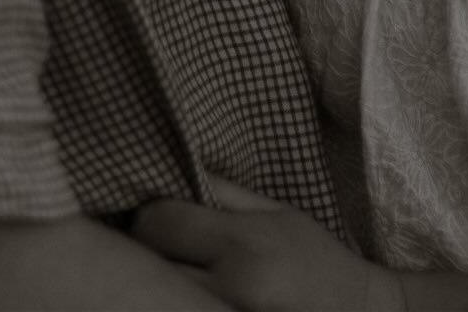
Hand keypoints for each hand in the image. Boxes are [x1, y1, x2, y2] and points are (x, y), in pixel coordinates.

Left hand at [132, 179, 406, 311]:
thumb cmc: (318, 262)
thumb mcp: (279, 214)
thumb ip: (226, 194)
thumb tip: (177, 169)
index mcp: (242, 244)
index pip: (160, 222)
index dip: (150, 215)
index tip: (158, 215)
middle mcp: (229, 287)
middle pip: (150, 263)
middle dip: (149, 250)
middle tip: (158, 244)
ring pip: (163, 292)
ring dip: (161, 277)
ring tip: (173, 266)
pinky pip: (182, 309)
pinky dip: (178, 300)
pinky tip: (185, 290)